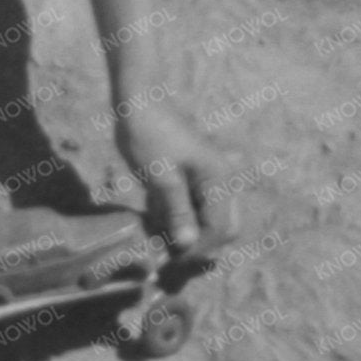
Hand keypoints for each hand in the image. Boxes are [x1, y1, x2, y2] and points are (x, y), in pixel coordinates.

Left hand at [116, 98, 230, 256]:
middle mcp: (221, 180)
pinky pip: (192, 206)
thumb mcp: (161, 177)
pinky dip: (176, 216)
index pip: (221, 229)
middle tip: (168, 253)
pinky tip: (155, 213)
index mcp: (219, 178)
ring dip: (185, 231)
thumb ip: (177, 211)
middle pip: (222, 226)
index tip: (171, 261)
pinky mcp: (192, 177)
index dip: (198, 250)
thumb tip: (189, 244)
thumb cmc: (148, 134)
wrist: (138, 100)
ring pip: (206, 218)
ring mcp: (208, 178)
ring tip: (157, 233)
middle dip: (198, 244)